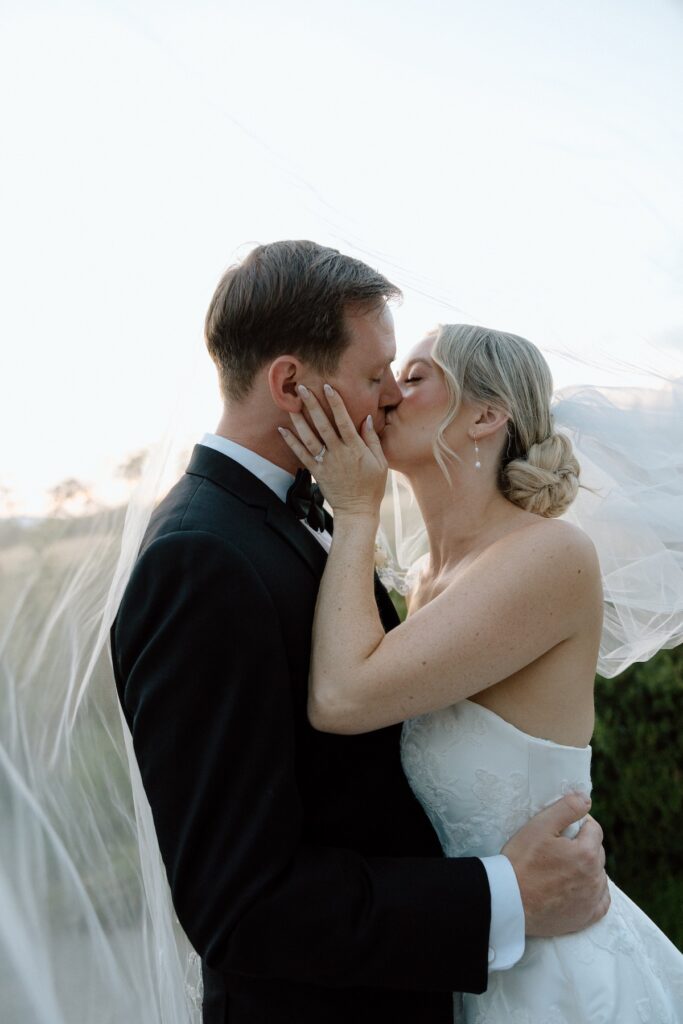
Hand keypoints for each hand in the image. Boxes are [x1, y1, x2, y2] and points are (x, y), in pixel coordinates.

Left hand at [278, 384, 386, 516]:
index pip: (344, 420)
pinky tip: (282, 430)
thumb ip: (372, 439)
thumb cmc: (372, 486)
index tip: (328, 386)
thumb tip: (367, 418)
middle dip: (312, 405)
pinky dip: (291, 442)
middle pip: (323, 424)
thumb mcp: (380, 462)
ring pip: (309, 437)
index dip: (336, 402)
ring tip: (290, 404)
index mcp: (355, 448)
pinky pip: (301, 455)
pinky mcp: (316, 471)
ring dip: (299, 420)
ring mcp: (326, 462)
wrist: (357, 510)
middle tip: (302, 388)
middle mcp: (338, 452)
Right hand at [502, 793, 609, 936]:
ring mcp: (591, 901)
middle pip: (597, 851)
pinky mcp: (585, 918)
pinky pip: (600, 901)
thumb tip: (586, 798)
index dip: (578, 823)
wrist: (508, 902)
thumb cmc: (521, 862)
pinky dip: (594, 892)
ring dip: (587, 868)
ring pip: (598, 875)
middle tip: (557, 847)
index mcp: (587, 854)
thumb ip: (566, 808)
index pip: (593, 829)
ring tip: (562, 867)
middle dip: (582, 845)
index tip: (560, 827)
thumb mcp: (539, 826)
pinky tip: (578, 888)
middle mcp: (595, 878)